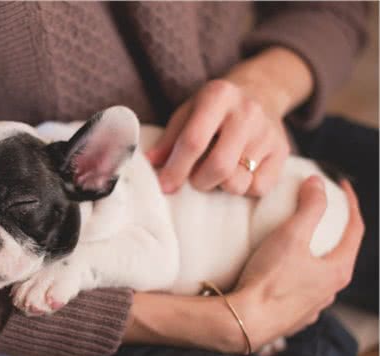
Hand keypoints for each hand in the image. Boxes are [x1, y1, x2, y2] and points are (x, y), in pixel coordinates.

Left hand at [146, 47, 312, 195]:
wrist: (261, 92)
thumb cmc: (215, 108)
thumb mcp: (188, 112)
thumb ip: (169, 139)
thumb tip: (150, 164)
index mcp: (218, 96)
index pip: (193, 141)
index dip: (176, 168)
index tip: (165, 186)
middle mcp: (247, 112)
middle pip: (219, 166)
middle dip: (200, 181)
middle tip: (195, 178)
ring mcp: (268, 132)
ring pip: (239, 181)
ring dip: (221, 186)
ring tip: (217, 172)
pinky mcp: (282, 150)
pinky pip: (259, 187)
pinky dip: (244, 187)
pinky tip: (239, 172)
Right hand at [230, 176, 363, 347]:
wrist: (244, 321)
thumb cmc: (270, 280)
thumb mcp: (291, 236)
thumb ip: (309, 207)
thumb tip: (318, 183)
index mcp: (337, 270)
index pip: (355, 230)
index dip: (351, 204)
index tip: (342, 186)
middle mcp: (330, 291)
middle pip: (340, 253)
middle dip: (333, 230)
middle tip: (320, 213)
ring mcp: (312, 306)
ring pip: (320, 274)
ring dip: (314, 255)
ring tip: (298, 242)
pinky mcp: (292, 316)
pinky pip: (300, 290)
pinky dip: (297, 274)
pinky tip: (281, 271)